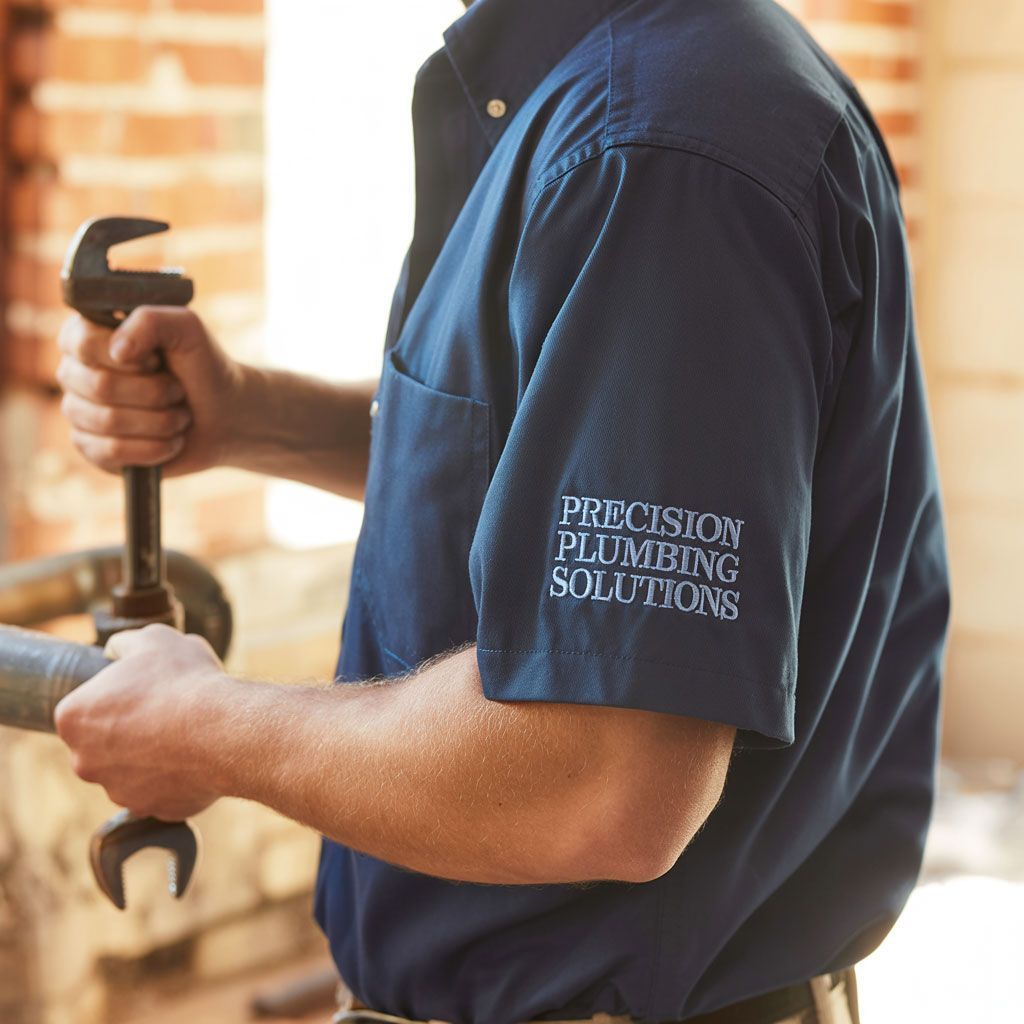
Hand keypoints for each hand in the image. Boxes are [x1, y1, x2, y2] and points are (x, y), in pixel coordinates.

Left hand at [55, 624, 229, 819]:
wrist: (225, 730)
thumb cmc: (185, 682)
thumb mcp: (154, 639)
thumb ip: (125, 644)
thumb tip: (117, 650)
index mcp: (73, 718)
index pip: (83, 706)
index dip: (114, 694)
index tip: (141, 690)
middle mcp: (84, 761)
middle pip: (102, 741)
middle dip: (128, 728)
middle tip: (164, 709)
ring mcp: (117, 791)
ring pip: (130, 769)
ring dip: (150, 754)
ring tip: (186, 731)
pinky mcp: (150, 810)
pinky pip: (159, 790)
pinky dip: (174, 776)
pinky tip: (196, 755)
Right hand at [56, 307, 245, 475]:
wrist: (224, 416)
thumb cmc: (201, 367)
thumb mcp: (187, 329)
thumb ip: (152, 320)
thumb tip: (118, 350)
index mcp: (88, 334)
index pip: (84, 344)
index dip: (132, 358)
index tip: (160, 361)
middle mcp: (75, 372)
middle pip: (100, 386)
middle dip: (155, 392)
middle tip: (178, 391)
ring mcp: (80, 412)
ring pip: (108, 421)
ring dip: (161, 421)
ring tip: (179, 415)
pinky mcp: (92, 449)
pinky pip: (111, 452)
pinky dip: (153, 448)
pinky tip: (170, 441)